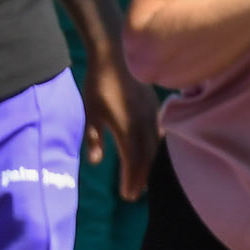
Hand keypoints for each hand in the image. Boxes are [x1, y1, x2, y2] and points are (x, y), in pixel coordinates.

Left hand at [82, 45, 158, 201]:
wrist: (115, 54)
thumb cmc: (98, 84)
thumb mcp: (90, 113)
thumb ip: (94, 138)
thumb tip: (97, 162)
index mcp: (127, 128)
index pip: (133, 161)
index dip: (131, 180)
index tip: (126, 195)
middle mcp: (143, 124)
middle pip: (146, 158)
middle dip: (140, 178)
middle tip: (133, 194)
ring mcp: (152, 114)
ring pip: (154, 146)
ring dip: (149, 165)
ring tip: (142, 179)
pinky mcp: (155, 106)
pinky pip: (159, 133)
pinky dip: (155, 147)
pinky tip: (151, 153)